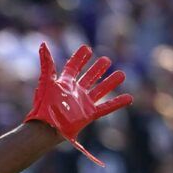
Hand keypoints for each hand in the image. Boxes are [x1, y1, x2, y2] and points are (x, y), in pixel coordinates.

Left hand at [23, 44, 132, 164]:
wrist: (47, 129)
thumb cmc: (44, 107)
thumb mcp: (46, 82)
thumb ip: (47, 63)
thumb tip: (43, 44)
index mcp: (64, 83)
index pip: (73, 67)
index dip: (79, 57)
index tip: (87, 49)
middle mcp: (75, 92)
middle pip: (89, 77)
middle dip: (97, 69)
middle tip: (106, 60)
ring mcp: (83, 103)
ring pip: (100, 90)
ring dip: (110, 82)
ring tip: (121, 74)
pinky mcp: (89, 114)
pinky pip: (106, 108)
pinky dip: (118, 103)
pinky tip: (129, 98)